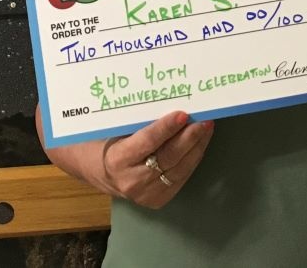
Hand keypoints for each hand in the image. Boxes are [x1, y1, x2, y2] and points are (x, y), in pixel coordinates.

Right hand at [99, 110, 214, 207]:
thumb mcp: (117, 130)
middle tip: (204, 120)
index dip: (166, 128)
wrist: (100, 173)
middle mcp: (132, 180)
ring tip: (206, 128)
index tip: (183, 114)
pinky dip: (193, 159)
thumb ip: (141, 123)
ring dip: (197, 147)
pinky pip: (181, 178)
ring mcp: (146, 194)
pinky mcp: (158, 200)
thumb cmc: (109, 143)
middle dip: (189, 137)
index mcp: (118, 159)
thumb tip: (173, 107)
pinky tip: (199, 144)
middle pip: (168, 157)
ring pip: (179, 169)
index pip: (147, 142)